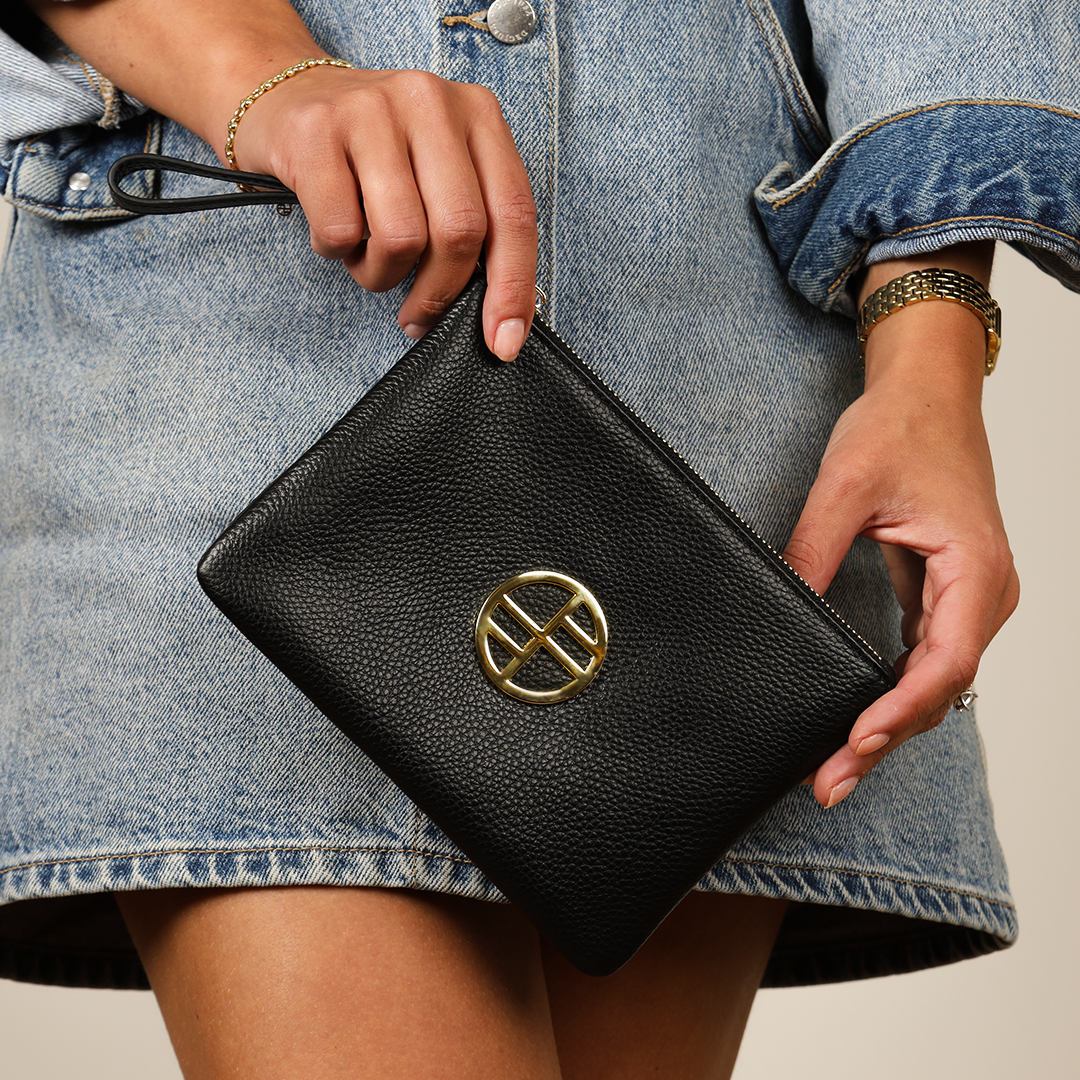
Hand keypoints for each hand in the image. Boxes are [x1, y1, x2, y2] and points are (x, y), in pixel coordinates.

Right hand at [231, 66, 537, 358]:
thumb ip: (474, 222)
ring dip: (382, 274)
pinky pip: (341, 231)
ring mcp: (372, 110)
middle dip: (440, 293)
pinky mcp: (316, 131)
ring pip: (401, 237)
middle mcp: (431, 103)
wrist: (286, 97)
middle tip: (418, 316)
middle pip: (460, 231)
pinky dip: (337, 253)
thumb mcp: (438, 171)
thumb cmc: (374, 155)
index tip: (504, 343)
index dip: (514, 288)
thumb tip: (497, 315)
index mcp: (478, 114)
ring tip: (367, 258)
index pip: (514, 214)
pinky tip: (334, 232)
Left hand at [784, 248, 1018, 807]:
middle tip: (829, 780)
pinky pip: (925, 659)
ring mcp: (968, 598)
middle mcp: (984, 594)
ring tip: (836, 766)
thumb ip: (812, 550)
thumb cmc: (902, 427)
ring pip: (933, 682)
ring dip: (887, 723)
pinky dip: (892, 693)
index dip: (900, 711)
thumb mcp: (846, 486)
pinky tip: (857, 719)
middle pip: (939, 688)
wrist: (926, 392)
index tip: (854, 743)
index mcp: (975, 570)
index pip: (945, 662)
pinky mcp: (945, 595)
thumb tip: (781, 608)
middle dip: (884, 736)